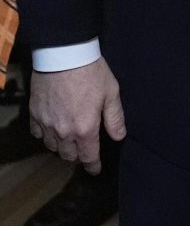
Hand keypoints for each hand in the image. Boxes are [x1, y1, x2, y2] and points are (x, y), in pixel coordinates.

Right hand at [30, 59, 125, 174]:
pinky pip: (38, 134)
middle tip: (85, 150)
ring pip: (52, 147)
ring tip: (70, 141)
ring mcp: (46, 123)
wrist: (63, 56)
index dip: (93, 165)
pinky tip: (53, 129)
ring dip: (62, 147)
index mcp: (85, 128)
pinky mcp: (34, 114)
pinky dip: (46, 136)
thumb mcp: (111, 93)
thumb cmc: (92, 73)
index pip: (88, 156)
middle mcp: (63, 131)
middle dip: (78, 156)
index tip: (95, 170)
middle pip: (68, 155)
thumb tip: (119, 137)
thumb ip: (115, 118)